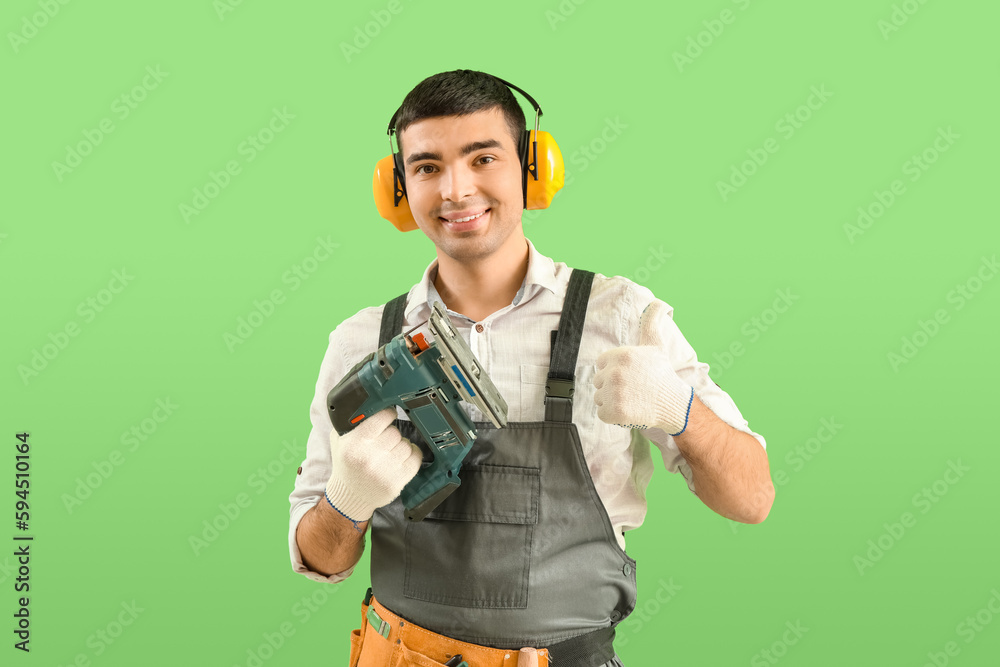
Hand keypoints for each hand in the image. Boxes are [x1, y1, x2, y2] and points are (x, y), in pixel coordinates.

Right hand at [324, 407, 421, 525]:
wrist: (349, 496)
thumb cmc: (346, 464)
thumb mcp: (339, 439)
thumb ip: (351, 420)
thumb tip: (370, 400)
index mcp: (354, 444)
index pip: (381, 418)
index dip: (387, 414)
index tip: (389, 415)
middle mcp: (368, 458)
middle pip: (395, 432)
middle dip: (391, 433)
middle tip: (384, 439)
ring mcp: (384, 471)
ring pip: (406, 445)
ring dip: (401, 445)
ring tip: (391, 451)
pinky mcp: (397, 482)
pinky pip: (415, 459)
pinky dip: (412, 455)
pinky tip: (401, 457)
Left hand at [593, 300, 693, 434]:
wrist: (674, 403)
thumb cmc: (662, 373)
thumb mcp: (655, 344)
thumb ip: (652, 321)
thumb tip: (658, 302)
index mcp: (622, 355)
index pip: (601, 363)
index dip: (613, 370)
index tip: (629, 375)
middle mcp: (616, 372)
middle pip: (598, 381)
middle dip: (612, 386)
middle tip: (632, 388)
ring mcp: (614, 393)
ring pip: (599, 397)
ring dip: (612, 401)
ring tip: (632, 399)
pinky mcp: (615, 412)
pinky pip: (602, 413)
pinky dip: (613, 416)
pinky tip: (629, 410)